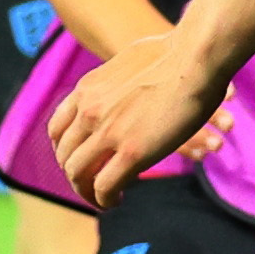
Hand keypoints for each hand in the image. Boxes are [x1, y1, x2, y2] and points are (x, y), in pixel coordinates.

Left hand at [54, 26, 239, 209]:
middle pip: (65, 156)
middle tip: (93, 185)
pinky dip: (104, 200)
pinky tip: (116, 201)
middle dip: (76, 175)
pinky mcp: (131, 152)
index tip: (81, 160)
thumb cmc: (178, 53)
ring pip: (78, 175)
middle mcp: (89, 111)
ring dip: (88, 192)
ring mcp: (107, 133)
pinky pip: (104, 187)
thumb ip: (121, 80)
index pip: (57, 129)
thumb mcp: (131, 62)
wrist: (196, 57)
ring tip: (103, 199)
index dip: (65, 151)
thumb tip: (130, 80)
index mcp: (87, 90)